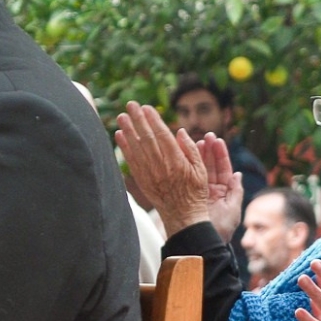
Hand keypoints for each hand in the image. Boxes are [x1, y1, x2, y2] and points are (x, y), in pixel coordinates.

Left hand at [116, 101, 207, 235]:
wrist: (184, 215)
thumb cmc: (196, 192)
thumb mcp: (201, 170)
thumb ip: (191, 150)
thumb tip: (179, 132)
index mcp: (177, 162)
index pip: (162, 136)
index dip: (153, 120)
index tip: (147, 107)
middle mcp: (161, 166)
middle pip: (147, 138)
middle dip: (138, 120)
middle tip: (131, 105)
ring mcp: (150, 174)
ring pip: (136, 148)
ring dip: (128, 130)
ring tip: (122, 116)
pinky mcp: (143, 181)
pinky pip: (132, 161)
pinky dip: (125, 147)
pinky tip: (120, 136)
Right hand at [197, 133, 242, 242]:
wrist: (204, 244)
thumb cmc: (221, 231)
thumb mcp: (233, 211)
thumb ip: (236, 192)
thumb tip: (238, 175)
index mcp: (223, 192)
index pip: (223, 169)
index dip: (220, 154)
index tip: (217, 140)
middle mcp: (210, 190)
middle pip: (210, 166)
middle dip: (208, 150)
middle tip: (205, 135)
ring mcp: (199, 192)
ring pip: (198, 170)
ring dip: (197, 155)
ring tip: (195, 141)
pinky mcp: (188, 195)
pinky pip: (188, 178)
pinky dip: (187, 166)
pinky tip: (183, 154)